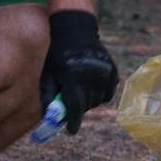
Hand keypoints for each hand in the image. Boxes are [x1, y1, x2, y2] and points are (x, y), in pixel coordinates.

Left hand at [40, 10, 118, 134]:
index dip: (73, 121)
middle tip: (71, 102)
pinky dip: (100, 93)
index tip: (71, 131)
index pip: (75, 106)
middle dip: (78, 108)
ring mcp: (104, 72)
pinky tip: (91, 84)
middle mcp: (91, 74)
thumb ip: (49, 96)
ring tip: (80, 89)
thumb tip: (51, 119)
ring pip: (98, 100)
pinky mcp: (113, 70)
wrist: (75, 29)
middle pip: (87, 104)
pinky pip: (108, 92)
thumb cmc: (56, 54)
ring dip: (89, 100)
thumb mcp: (48, 74)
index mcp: (73, 75)